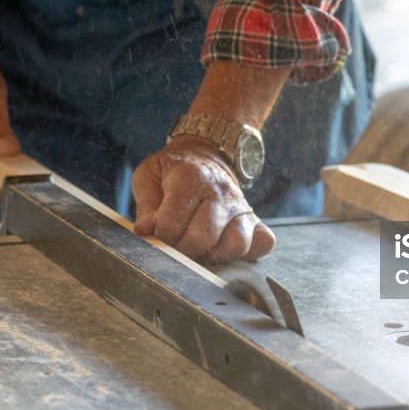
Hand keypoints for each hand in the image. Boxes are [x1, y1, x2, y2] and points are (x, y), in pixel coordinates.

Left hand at [132, 136, 274, 263]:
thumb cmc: (174, 170)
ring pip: (236, 244)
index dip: (161, 235)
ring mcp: (241, 206)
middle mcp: (220, 192)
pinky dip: (248, 252)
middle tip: (178, 243)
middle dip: (184, 249)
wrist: (206, 155)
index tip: (160, 231)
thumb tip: (145, 230)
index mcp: (191, 177)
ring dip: (215, 254)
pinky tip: (226, 247)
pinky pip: (263, 242)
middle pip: (203, 238)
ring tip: (201, 248)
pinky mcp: (255, 219)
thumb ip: (146, 205)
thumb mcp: (149, 176)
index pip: (171, 224)